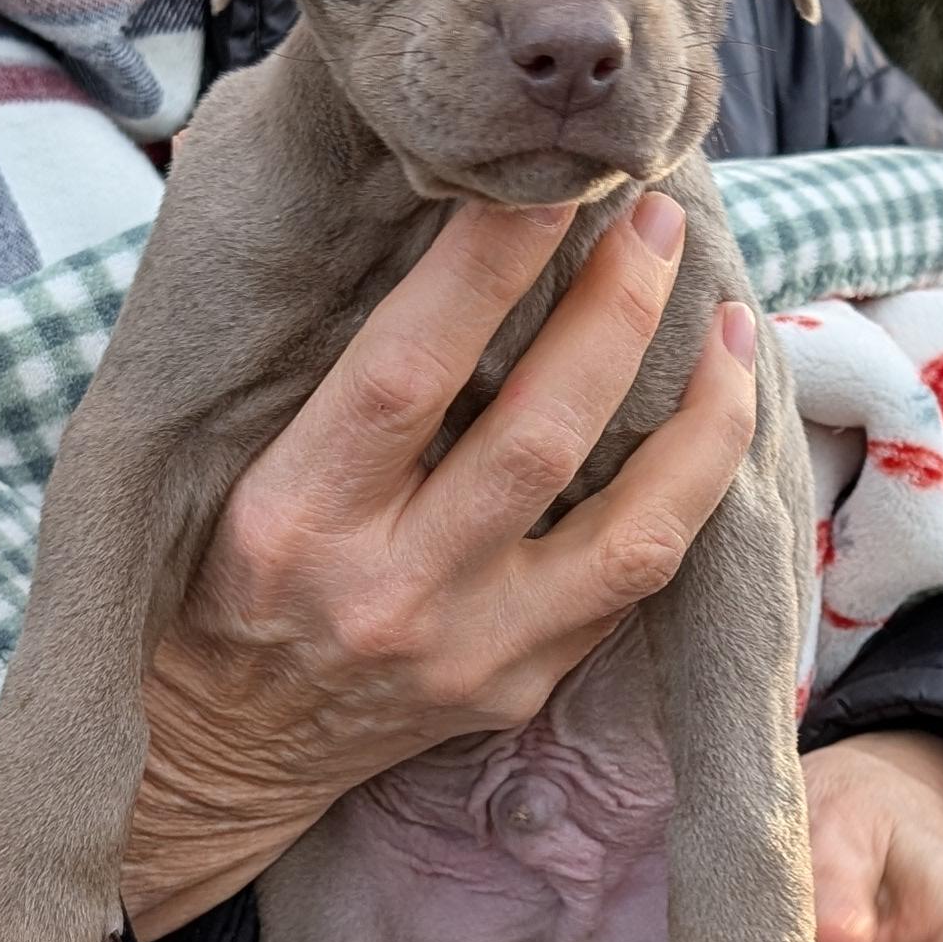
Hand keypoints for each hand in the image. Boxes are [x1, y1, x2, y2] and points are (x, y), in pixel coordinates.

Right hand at [123, 191, 757, 932]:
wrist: (207, 758)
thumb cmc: (213, 580)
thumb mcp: (224, 475)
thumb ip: (323, 374)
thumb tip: (436, 223)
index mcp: (292, 518)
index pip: (405, 369)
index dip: (487, 266)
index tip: (544, 183)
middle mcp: (385, 593)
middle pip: (540, 435)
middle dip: (617, 309)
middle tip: (656, 217)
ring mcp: (467, 653)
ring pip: (631, 529)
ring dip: (702, 415)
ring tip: (734, 326)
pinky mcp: (518, 691)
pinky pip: (636, 587)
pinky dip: (691, 496)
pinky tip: (716, 423)